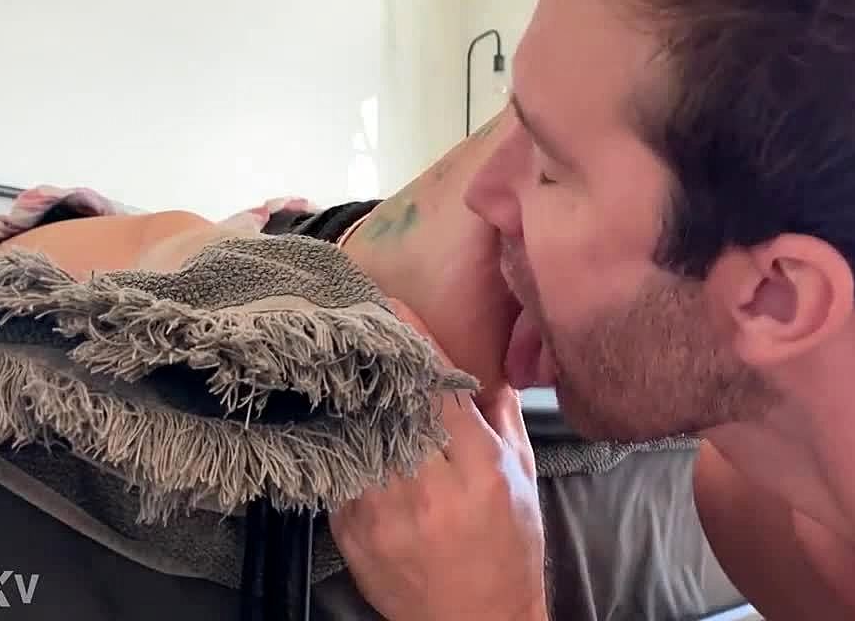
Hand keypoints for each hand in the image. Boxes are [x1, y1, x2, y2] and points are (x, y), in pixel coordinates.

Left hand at [331, 300, 547, 620]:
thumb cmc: (508, 552)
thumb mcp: (523, 480)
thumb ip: (503, 421)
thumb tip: (486, 369)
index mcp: (480, 470)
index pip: (437, 390)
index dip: (412, 342)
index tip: (390, 303)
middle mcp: (429, 489)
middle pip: (389, 405)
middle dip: (372, 361)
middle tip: (354, 318)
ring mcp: (384, 513)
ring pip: (355, 434)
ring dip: (346, 396)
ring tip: (335, 360)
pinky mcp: (352, 534)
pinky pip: (337, 472)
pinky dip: (335, 441)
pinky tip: (331, 416)